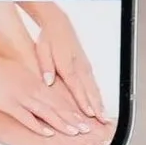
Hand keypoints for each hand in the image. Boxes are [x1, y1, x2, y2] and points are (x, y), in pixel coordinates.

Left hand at [0, 3, 90, 135]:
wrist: (58, 24)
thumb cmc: (49, 38)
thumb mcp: (41, 50)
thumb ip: (46, 67)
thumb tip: (48, 82)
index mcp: (67, 64)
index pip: (76, 86)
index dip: (83, 101)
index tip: (89, 113)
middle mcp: (78, 66)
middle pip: (89, 89)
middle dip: (97, 106)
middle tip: (102, 120)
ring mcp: (84, 65)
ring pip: (94, 87)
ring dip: (99, 102)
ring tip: (104, 116)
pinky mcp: (86, 65)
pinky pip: (93, 82)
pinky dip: (97, 94)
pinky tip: (98, 102)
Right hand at [0, 56, 93, 144]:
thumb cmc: (2, 67)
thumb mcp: (24, 73)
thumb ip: (38, 83)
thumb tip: (49, 89)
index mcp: (38, 82)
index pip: (60, 97)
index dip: (73, 108)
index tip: (84, 116)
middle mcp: (33, 89)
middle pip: (57, 106)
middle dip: (73, 118)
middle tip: (86, 128)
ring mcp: (22, 97)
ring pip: (46, 112)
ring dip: (61, 123)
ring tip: (74, 132)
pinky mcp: (10, 105)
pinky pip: (26, 118)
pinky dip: (38, 126)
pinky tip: (48, 133)